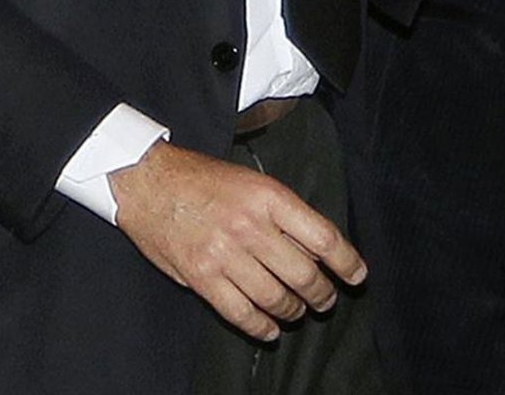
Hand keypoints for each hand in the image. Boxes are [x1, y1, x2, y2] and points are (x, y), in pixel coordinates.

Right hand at [109, 141, 365, 342]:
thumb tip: (314, 249)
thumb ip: (280, 213)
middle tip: (324, 299)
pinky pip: (242, 314)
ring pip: (276, 299)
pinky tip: (269, 327)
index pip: (322, 237)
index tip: (357, 275)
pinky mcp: (202, 277)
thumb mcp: (249, 180)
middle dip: (322, 294)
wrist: (147, 180)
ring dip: (293, 311)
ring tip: (295, 310)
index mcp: (267, 196)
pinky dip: (261, 327)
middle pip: (304, 275)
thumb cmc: (200, 178)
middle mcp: (250, 225)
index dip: (346, 261)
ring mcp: (225, 254)